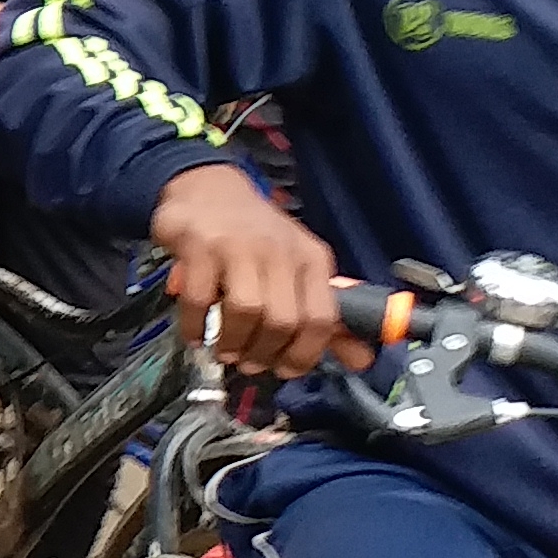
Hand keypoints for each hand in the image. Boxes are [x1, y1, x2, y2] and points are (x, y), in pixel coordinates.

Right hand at [154, 162, 349, 377]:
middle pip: (283, 321)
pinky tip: (195, 332)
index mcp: (311, 261)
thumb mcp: (298, 268)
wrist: (207, 187)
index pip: (322, 320)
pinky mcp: (200, 246)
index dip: (304, 355)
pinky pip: (200, 299)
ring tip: (224, 349)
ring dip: (232, 342)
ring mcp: (239, 247)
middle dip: (264, 353)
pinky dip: (196, 326)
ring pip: (246, 311)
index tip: (285, 370)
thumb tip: (362, 361)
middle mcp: (280, 252)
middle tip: (249, 362)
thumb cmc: (255, 236)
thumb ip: (326, 315)